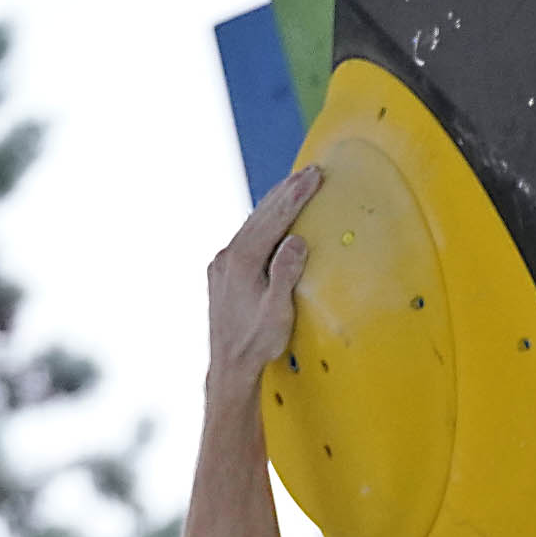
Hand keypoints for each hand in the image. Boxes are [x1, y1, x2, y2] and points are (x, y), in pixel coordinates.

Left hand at [207, 165, 321, 402]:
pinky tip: (272, 218)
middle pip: (261, 214)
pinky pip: (246, 237)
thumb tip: (296, 240)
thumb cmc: (257, 344)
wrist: (229, 365)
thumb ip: (286, 275)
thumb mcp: (277, 313)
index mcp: (242, 262)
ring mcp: (222, 264)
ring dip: (274, 203)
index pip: (274, 219)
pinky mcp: (222, 272)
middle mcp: (227, 257)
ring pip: (252, 223)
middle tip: (310, 171)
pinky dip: (263, 221)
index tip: (313, 176)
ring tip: (293, 185)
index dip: (296, 195)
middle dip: (286, 191)